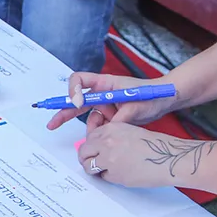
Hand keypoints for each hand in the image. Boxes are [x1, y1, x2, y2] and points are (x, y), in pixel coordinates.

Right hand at [46, 71, 177, 131]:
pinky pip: (97, 125)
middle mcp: (101, 93)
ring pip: (87, 117)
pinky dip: (99, 132)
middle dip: (63, 112)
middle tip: (52, 124)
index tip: (77, 103)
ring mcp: (105, 105)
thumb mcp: (137, 106)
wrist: (165, 101)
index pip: (79, 80)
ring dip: (90, 128)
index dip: (73, 90)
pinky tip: (108, 136)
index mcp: (105, 83)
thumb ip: (121, 117)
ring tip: (100, 135)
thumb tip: (109, 128)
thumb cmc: (152, 95)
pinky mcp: (109, 116)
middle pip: (76, 101)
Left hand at [79, 123, 213, 187]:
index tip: (92, 150)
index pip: (89, 136)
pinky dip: (109, 177)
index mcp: (111, 128)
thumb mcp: (130, 132)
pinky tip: (122, 173)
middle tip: (92, 162)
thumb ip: (112, 137)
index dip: (91, 145)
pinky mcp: (114, 174)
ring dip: (94, 169)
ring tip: (105, 169)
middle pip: (84, 151)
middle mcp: (106, 141)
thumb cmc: (155, 145)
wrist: (168, 157)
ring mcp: (108, 158)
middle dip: (86, 158)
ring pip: (88, 165)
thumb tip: (98, 146)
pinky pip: (103, 177)